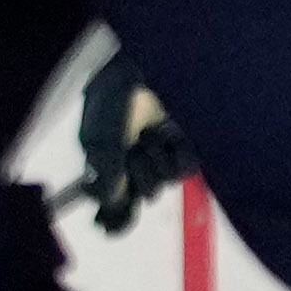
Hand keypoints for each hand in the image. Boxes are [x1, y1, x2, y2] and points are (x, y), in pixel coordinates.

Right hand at [71, 47, 195, 234]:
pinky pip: (185, 168)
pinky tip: (171, 132)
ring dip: (155, 161)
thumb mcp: (101, 131)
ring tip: (151, 132)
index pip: (113, 193)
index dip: (113, 214)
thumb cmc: (120, 90)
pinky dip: (178, 154)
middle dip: (138, 177)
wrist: (155, 62)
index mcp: (110, 150)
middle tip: (134, 150)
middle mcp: (137, 153)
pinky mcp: (189, 143)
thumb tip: (107, 202)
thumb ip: (103, 167)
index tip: (109, 228)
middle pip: (142, 193)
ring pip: (163, 181)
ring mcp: (163, 149)